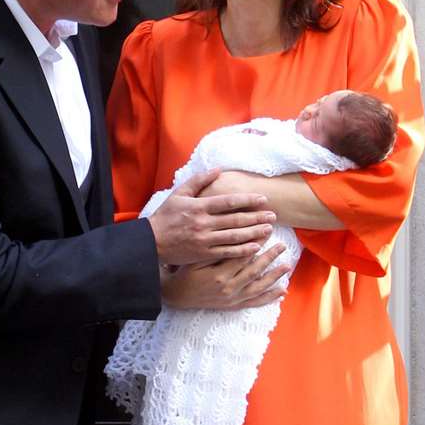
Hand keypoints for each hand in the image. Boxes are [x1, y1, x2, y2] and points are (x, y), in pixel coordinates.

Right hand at [149, 169, 274, 264]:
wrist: (151, 242)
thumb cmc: (165, 217)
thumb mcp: (179, 194)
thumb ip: (199, 181)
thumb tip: (218, 170)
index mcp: (199, 207)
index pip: (228, 201)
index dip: (248, 200)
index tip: (263, 199)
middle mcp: (204, 223)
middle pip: (236, 219)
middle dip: (257, 217)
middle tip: (273, 215)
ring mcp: (204, 240)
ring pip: (235, 236)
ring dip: (254, 233)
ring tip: (269, 229)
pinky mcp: (203, 254)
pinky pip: (227, 252)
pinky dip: (243, 250)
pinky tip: (256, 247)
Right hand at [161, 245, 292, 310]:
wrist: (175, 296)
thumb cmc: (183, 272)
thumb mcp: (194, 258)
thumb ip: (213, 248)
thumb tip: (230, 235)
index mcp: (218, 273)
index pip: (242, 255)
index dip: (256, 242)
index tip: (266, 232)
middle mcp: (228, 287)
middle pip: (254, 269)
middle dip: (269, 256)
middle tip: (282, 245)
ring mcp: (232, 298)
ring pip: (258, 286)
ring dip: (274, 276)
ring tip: (287, 265)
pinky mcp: (232, 305)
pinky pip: (254, 302)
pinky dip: (268, 297)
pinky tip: (281, 291)